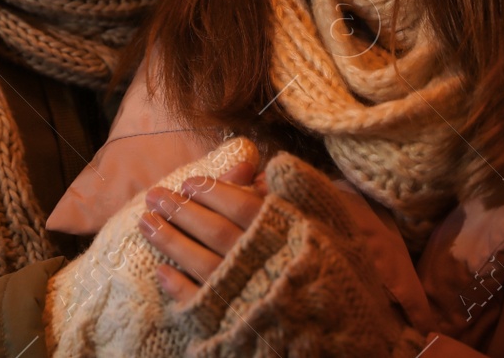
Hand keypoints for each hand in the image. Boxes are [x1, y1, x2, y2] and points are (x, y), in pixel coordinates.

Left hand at [149, 152, 428, 356]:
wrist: (356, 349)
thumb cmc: (347, 287)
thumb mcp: (339, 234)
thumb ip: (309, 195)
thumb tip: (275, 164)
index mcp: (289, 237)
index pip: (243, 204)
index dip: (214, 190)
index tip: (191, 181)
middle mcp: (265, 264)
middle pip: (214, 229)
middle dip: (180, 210)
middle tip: (154, 195)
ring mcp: (246, 298)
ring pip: (199, 261)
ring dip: (169, 240)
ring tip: (146, 222)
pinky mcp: (233, 328)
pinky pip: (197, 303)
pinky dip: (176, 285)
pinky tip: (160, 271)